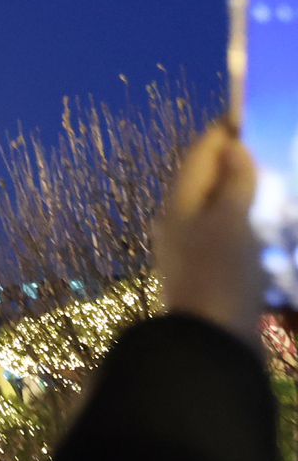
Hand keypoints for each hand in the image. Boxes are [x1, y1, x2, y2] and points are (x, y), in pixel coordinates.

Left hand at [156, 120, 265, 343]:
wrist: (212, 347)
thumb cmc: (219, 277)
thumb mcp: (229, 225)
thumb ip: (232, 184)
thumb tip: (232, 146)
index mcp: (178, 205)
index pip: (199, 157)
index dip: (222, 133)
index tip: (249, 114)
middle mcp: (183, 224)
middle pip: (211, 183)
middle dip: (240, 163)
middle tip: (274, 146)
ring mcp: (200, 252)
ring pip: (226, 212)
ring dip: (251, 195)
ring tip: (282, 181)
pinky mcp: (219, 276)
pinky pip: (238, 241)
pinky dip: (257, 228)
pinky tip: (280, 227)